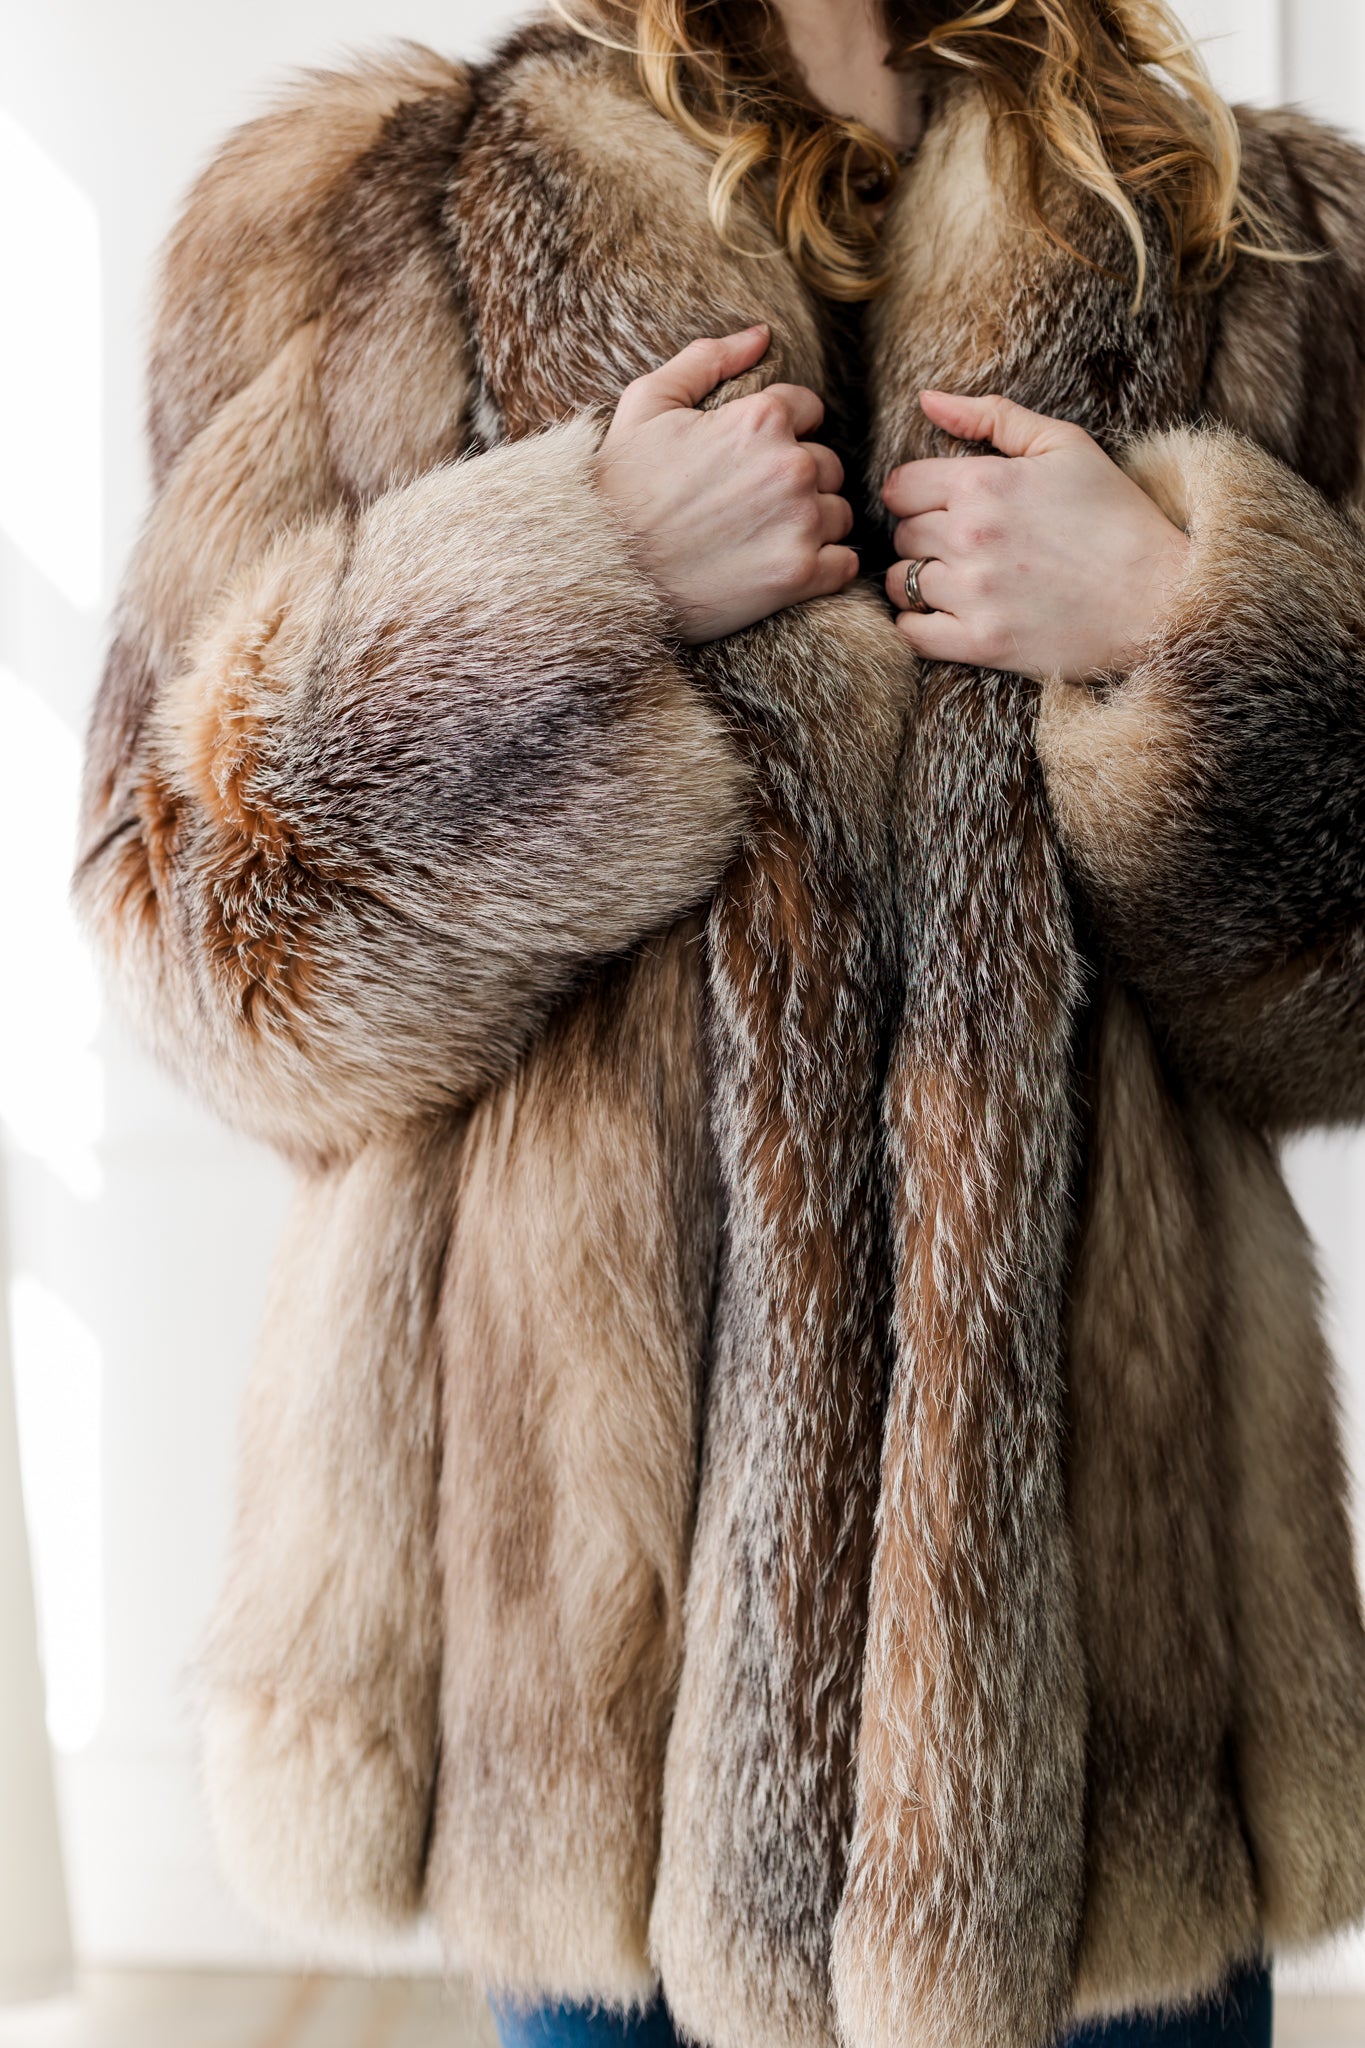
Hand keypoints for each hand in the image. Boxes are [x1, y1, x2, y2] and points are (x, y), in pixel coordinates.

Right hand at [596, 325, 857, 642]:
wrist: (603, 568)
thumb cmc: (620, 485)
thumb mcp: (647, 403)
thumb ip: (708, 359)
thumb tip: (762, 335)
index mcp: (761, 418)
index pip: (809, 411)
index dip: (780, 434)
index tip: (747, 463)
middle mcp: (791, 465)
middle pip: (828, 465)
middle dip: (797, 481)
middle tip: (750, 507)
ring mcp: (799, 521)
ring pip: (837, 513)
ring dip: (811, 524)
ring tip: (761, 539)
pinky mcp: (800, 574)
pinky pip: (843, 564)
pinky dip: (823, 567)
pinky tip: (782, 568)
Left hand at [882, 390, 1190, 681]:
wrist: (1160, 596)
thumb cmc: (1116, 516)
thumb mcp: (1065, 444)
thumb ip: (991, 416)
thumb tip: (926, 400)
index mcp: (982, 483)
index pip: (900, 486)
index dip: (917, 494)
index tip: (943, 506)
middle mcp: (969, 537)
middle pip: (901, 533)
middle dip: (923, 535)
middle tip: (963, 544)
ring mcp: (973, 593)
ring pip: (901, 582)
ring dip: (920, 580)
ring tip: (961, 579)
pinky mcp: (981, 642)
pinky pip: (912, 633)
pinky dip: (917, 624)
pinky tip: (944, 616)